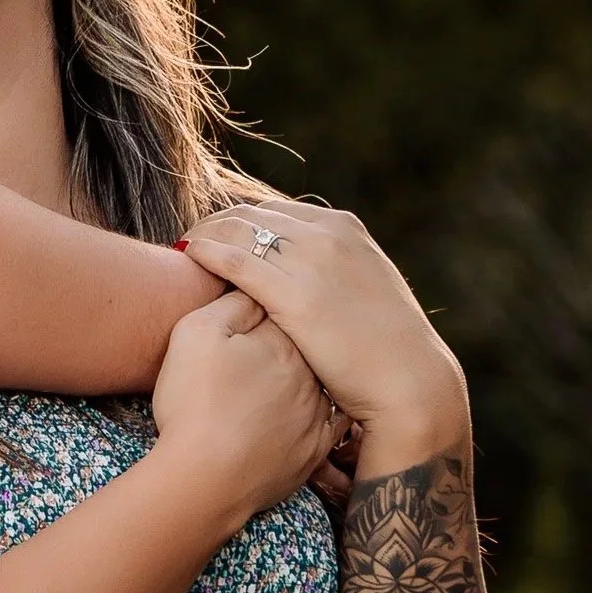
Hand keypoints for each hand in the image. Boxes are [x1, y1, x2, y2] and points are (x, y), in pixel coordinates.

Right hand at [148, 292, 339, 522]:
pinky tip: (312, 413)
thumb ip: (231, 302)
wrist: (205, 477)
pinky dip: (325, 416)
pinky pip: (331, 426)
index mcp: (281, 340)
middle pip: (306, 345)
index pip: (285, 307)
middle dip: (294, 339)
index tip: (259, 307)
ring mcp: (316, 414)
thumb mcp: (196, 333)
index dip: (271, 304)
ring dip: (311, 377)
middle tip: (267, 346)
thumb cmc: (193, 402)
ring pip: (321, 383)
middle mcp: (308, 373)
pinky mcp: (314, 450)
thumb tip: (254, 285)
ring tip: (287, 380)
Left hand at [182, 199, 467, 470]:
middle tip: (190, 240)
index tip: (218, 234)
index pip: (276, 211)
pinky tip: (189, 256)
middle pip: (252, 214)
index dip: (241, 221)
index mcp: (346, 228)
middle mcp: (328, 233)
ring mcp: (312, 260)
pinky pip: (236, 259)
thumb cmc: (385, 349)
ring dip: (205, 233)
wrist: (410, 381)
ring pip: (239, 229)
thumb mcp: (364, 289)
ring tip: (181, 249)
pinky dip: (208, 251)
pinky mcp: (295, 293)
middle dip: (217, 223)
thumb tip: (304, 275)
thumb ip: (334, 271)